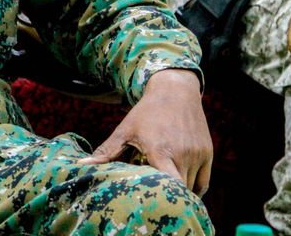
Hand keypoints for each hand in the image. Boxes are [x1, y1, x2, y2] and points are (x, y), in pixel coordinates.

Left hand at [79, 69, 211, 195]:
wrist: (175, 91)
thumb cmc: (146, 112)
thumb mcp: (125, 130)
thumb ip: (107, 151)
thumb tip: (83, 164)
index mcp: (161, 151)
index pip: (169, 186)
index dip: (161, 197)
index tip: (148, 200)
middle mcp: (182, 154)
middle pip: (179, 191)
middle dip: (166, 197)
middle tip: (152, 198)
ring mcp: (197, 155)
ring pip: (191, 188)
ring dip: (179, 192)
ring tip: (163, 188)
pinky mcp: (207, 154)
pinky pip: (203, 183)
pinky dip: (194, 189)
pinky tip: (180, 187)